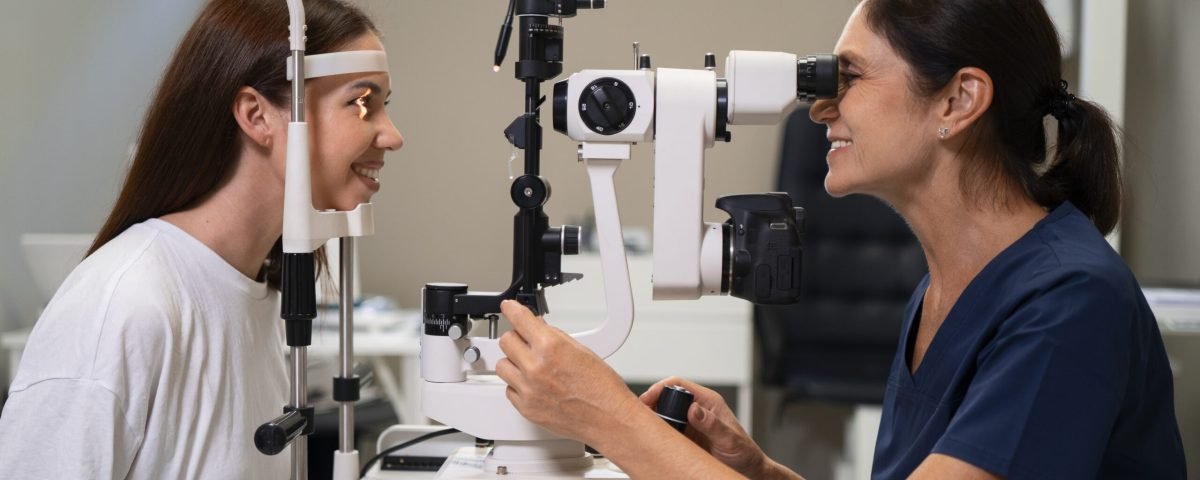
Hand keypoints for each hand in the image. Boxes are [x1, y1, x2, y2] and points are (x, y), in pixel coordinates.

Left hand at [495, 300, 640, 443]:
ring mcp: (528, 389)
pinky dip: (517, 385)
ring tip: (530, 366)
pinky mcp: (525, 407)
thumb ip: (554, 336)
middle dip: (516, 338)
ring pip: (502, 365)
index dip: (511, 309)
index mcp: (551, 347)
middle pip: (506, 341)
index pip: (519, 319)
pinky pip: (509, 389)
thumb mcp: (581, 350)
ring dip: (513, 362)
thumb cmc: (601, 387)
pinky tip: (533, 384)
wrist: (608, 418)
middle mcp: (535, 367)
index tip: (508, 307)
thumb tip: (538, 327)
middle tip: (526, 342)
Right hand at [641, 377, 774, 477]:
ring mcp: (690, 423)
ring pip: (664, 414)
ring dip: (654, 419)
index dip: (660, 388)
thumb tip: (694, 409)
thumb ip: (712, 424)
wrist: (749, 470)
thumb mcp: (730, 440)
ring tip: (645, 429)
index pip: (678, 384)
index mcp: (708, 402)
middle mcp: (697, 409)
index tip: (647, 400)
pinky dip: (658, 433)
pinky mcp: (686, 437)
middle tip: (642, 417)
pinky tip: (654, 440)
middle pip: (667, 398)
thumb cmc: (745, 453)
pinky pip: (667, 431)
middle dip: (652, 404)